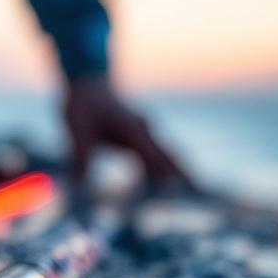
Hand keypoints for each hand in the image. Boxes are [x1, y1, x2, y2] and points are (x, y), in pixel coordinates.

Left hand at [62, 76, 192, 190]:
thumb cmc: (83, 106)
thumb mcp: (78, 132)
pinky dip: (169, 166)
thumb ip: (80, 158)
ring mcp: (146, 132)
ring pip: (169, 153)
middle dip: (185, 174)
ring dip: (181, 170)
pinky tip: (172, 180)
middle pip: (170, 156)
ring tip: (195, 190)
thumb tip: (77, 186)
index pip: (153, 157)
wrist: (88, 83)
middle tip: (200, 194)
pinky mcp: (143, 135)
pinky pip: (160, 152)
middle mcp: (144, 131)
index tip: (178, 192)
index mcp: (131, 130)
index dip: (164, 175)